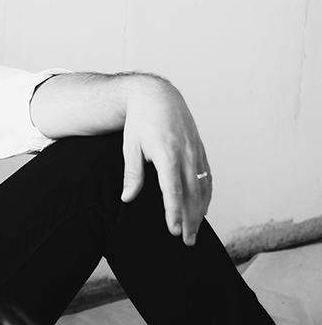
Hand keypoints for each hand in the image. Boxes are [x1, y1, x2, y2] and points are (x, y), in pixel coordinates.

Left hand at [120, 76, 211, 245]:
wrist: (157, 95)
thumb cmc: (139, 121)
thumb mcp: (130, 146)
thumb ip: (132, 174)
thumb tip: (127, 198)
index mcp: (167, 154)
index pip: (173, 190)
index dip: (175, 212)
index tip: (173, 230)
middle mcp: (186, 154)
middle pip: (191, 194)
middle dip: (190, 219)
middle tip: (186, 240)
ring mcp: (196, 152)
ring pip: (203, 187)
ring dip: (200, 211)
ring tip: (194, 231)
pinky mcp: (200, 149)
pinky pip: (207, 177)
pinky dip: (206, 195)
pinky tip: (202, 209)